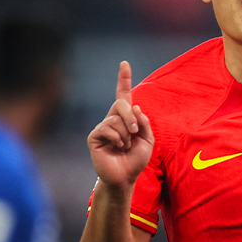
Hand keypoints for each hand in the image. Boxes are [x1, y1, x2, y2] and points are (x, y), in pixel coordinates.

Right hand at [87, 61, 153, 187]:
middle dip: (131, 117)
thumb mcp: (147, 140)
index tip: (124, 63)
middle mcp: (112, 119)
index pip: (123, 94)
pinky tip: (117, 148)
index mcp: (125, 118)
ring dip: (126, 135)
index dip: (123, 79)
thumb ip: (144, 122)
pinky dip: (118, 139)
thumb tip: (134, 107)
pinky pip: (108, 128)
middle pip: (121, 104)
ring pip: (116, 119)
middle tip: (135, 132)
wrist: (125, 177)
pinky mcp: (94, 136)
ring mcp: (102, 127)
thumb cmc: (135, 160)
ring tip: (124, 147)